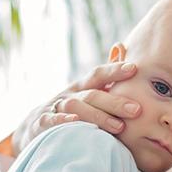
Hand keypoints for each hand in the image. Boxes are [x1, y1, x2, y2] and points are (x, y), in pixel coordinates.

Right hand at [11, 62, 141, 154]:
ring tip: (119, 126)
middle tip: (137, 109)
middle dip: (115, 102)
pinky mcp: (42, 123)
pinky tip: (76, 122)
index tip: (134, 68)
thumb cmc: (72, 107)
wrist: (35, 125)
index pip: (98, 74)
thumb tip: (120, 45)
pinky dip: (62, 120)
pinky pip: (51, 121)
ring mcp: (55, 108)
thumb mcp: (87, 89)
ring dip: (97, 116)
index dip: (114, 70)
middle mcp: (69, 94)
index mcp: (82, 86)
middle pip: (92, 94)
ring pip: (75, 107)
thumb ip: (105, 73)